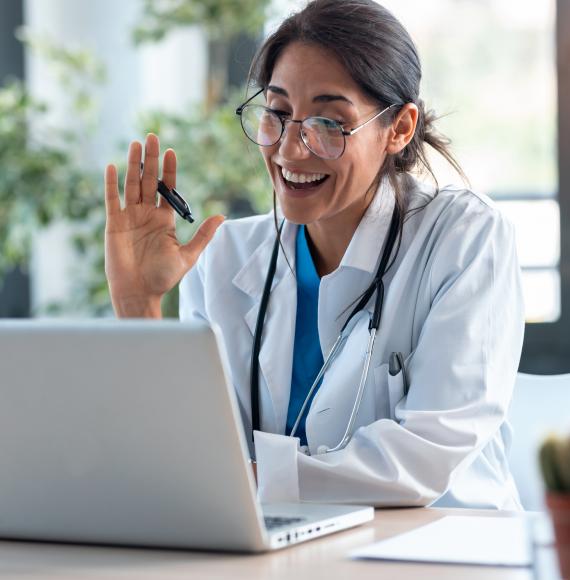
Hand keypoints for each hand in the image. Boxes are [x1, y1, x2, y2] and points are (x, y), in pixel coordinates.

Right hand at [104, 133, 223, 316]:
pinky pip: (112, 200)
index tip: (171, 151)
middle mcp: (146, 214)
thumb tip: (222, 216)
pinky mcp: (114, 224)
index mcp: (164, 220)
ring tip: (136, 144)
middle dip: (151, 159)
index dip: (169, 170)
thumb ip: (203, 234)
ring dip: (132, 164)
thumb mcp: (188, 255)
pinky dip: (111, 183)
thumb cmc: (163, 277)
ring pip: (131, 185)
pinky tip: (113, 166)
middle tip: (152, 136)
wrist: (139, 292)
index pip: (167, 189)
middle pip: (148, 180)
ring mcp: (129, 217)